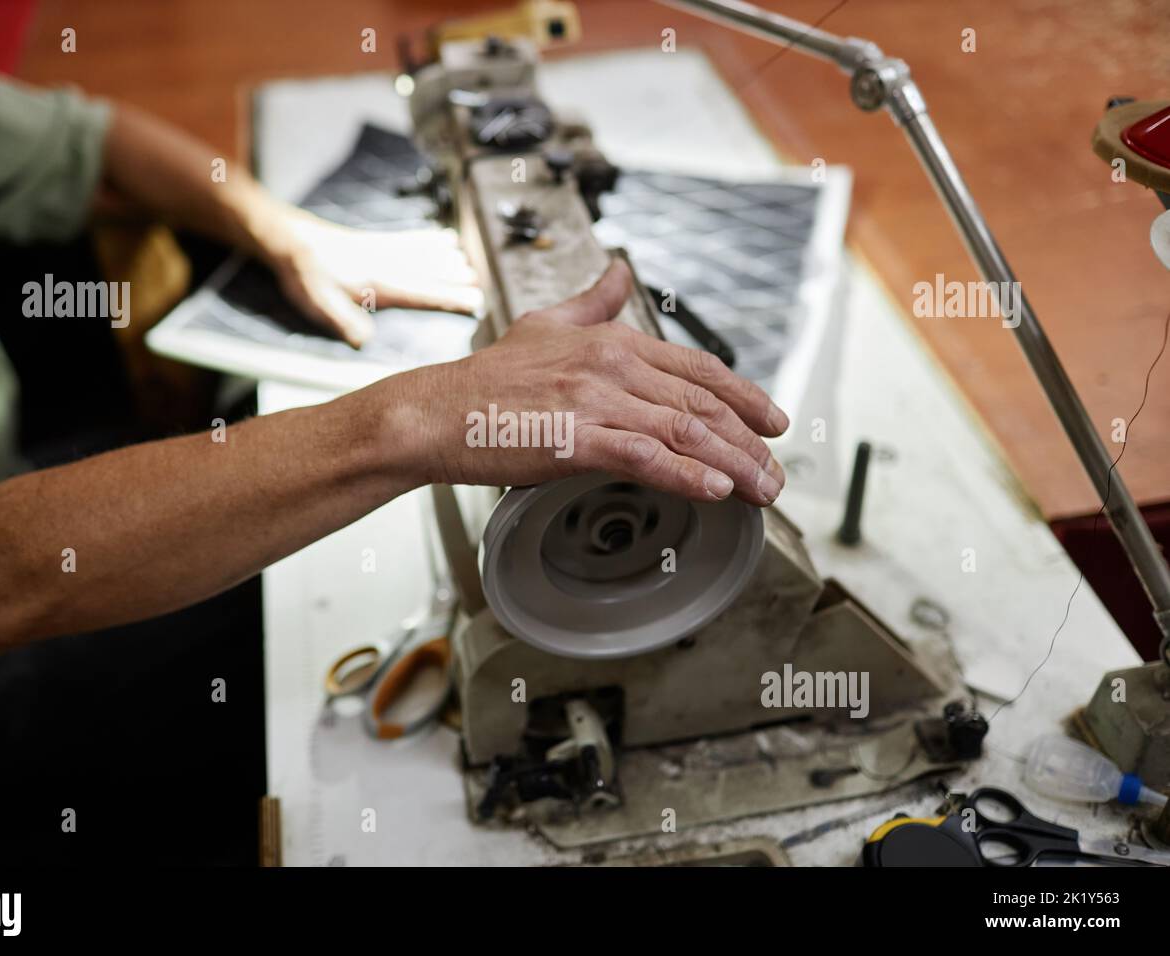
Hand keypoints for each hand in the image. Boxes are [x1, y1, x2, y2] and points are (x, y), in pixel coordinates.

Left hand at [259, 208, 481, 346]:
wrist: (289, 239)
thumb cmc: (303, 275)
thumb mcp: (316, 302)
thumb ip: (342, 319)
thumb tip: (363, 341)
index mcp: (377, 283)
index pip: (421, 291)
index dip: (448, 297)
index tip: (474, 302)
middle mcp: (386, 264)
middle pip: (429, 272)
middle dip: (457, 279)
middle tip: (483, 288)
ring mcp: (383, 250)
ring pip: (424, 254)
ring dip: (449, 260)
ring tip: (472, 265)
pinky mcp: (377, 242)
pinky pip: (411, 239)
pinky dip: (431, 239)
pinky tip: (446, 238)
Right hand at [392, 260, 788, 504]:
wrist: (434, 413)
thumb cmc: (485, 380)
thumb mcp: (545, 323)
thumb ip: (592, 301)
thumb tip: (621, 273)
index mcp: (611, 340)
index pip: (696, 368)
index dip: (744, 396)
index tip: (773, 422)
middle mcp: (611, 365)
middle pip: (701, 403)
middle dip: (749, 441)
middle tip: (776, 471)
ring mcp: (595, 401)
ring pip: (684, 431)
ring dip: (732, 464)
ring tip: (760, 490)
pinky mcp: (575, 438)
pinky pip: (645, 456)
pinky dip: (686, 474)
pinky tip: (714, 490)